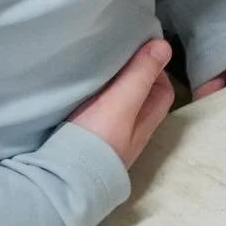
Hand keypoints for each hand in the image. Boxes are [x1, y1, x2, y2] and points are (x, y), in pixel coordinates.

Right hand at [70, 39, 175, 168]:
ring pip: (118, 107)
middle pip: (140, 98)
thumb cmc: (98, 138)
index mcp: (146, 123)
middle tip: (117, 57)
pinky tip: (80, 93)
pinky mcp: (85, 143)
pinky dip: (92, 101)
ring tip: (99, 70)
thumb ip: (142, 74)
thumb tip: (164, 46)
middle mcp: (131, 133)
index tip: (140, 52)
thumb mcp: (123, 101)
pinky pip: (96, 116)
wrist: (62, 179)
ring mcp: (108, 140)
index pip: (162, 90)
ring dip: (111, 89)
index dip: (156, 69)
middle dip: (133, 76)